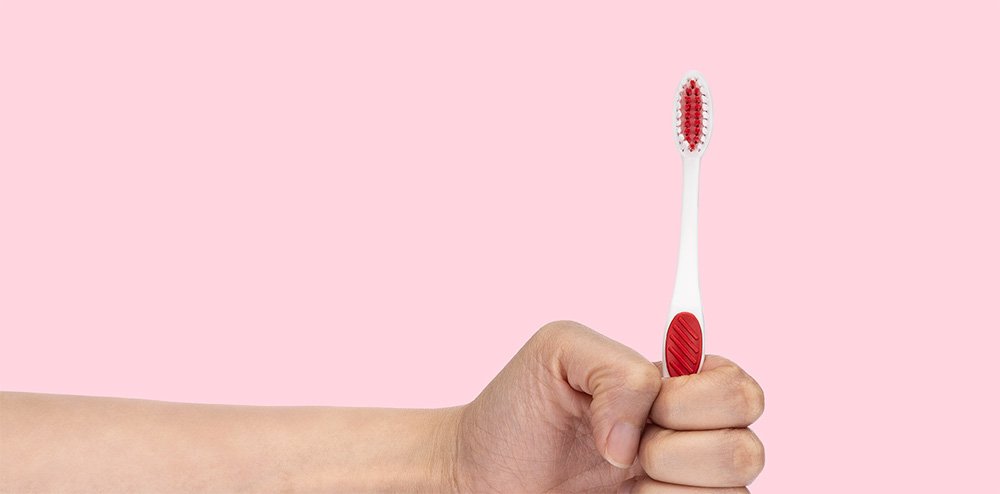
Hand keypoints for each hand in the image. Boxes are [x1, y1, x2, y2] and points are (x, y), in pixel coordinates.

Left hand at [451, 320, 764, 492]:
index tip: (651, 402)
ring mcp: (682, 489)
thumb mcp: (557, 351)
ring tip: (616, 478)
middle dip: (678, 448)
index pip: (742, 391)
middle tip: (621, 447)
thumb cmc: (518, 410)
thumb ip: (616, 369)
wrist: (481, 473)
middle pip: (747, 452)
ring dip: (663, 487)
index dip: (697, 399)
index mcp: (679, 391)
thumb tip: (639, 433)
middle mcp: (692, 442)